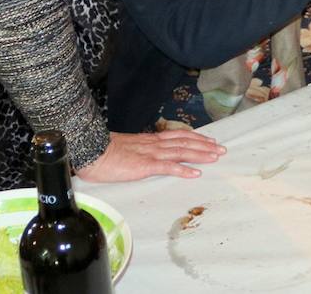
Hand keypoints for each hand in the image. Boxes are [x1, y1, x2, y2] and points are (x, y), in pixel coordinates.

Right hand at [76, 128, 225, 181]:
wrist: (89, 151)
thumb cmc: (101, 152)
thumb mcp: (124, 148)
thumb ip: (136, 150)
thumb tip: (142, 154)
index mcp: (149, 140)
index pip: (178, 136)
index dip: (195, 137)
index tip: (209, 140)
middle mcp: (153, 144)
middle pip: (185, 142)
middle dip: (204, 145)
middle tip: (221, 149)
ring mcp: (150, 154)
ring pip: (181, 152)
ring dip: (200, 154)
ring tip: (215, 157)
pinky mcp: (144, 165)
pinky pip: (168, 167)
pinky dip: (183, 170)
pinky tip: (195, 173)